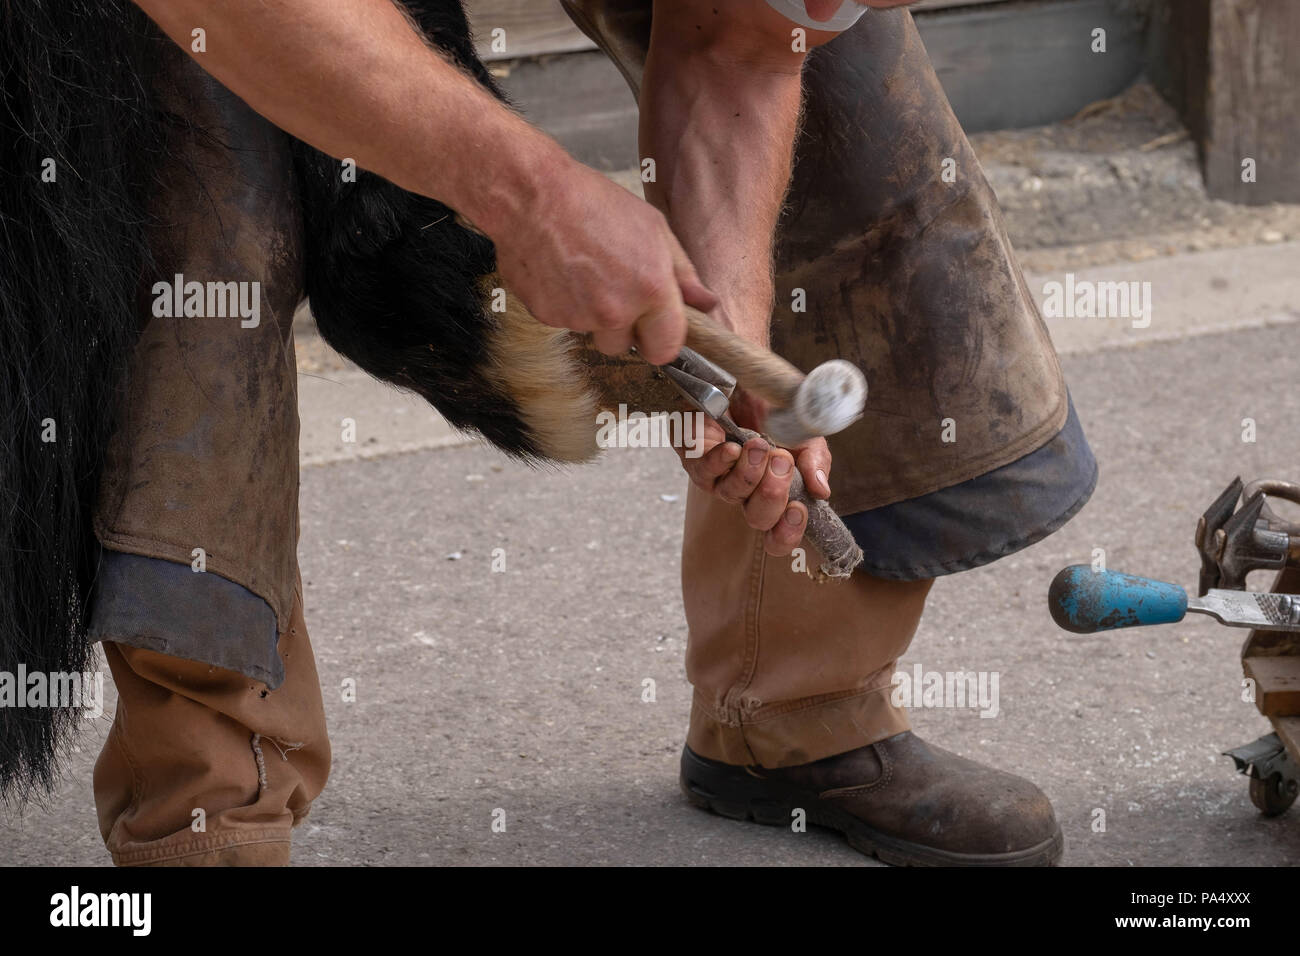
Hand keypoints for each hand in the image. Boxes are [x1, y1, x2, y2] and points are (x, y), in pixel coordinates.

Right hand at [492, 158, 715, 365]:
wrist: (531, 196)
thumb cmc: (593, 203)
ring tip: (584, 272)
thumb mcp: (653, 227)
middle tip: (613, 288)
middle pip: (626, 346)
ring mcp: (579, 318)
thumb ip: (682, 273)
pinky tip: (562, 272)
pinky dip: (564, 305)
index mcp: (651, 290)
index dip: (660, 339)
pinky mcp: (547, 317)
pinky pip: (565, 323)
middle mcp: (616, 311)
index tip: (654, 329)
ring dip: (592, 315)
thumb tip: (706, 303)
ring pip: (594, 334)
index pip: (666, 350)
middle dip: (623, 327)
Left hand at [676, 386, 832, 556]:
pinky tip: (732, 448)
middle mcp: (745, 492)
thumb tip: (821, 491)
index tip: (799, 510)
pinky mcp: (694, 458)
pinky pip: (704, 470)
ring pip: (731, 494)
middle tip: (782, 462)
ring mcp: (718, 478)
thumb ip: (815, 460)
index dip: (788, 533)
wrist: (741, 375)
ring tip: (759, 445)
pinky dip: (720, 461)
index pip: (778, 534)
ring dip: (749, 472)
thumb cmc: (770, 410)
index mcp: (774, 492)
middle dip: (773, 495)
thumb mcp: (803, 432)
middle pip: (757, 519)